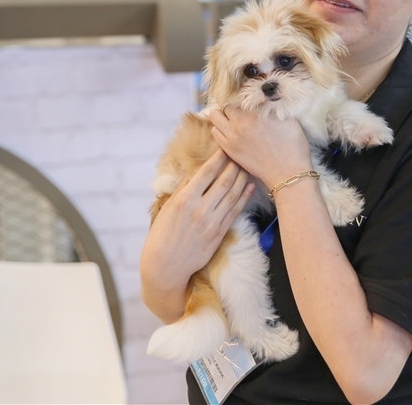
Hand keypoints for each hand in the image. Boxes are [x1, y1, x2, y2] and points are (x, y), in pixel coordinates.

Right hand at [140, 149, 253, 321]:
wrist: (166, 266)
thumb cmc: (162, 235)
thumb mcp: (168, 208)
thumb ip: (183, 189)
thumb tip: (196, 173)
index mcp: (184, 200)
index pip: (206, 173)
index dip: (218, 158)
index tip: (225, 146)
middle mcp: (200, 209)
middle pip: (223, 182)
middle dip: (234, 165)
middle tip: (242, 151)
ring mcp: (211, 222)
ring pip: (232, 195)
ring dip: (242, 178)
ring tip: (249, 165)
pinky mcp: (219, 233)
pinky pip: (235, 211)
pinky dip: (244, 197)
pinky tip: (249, 186)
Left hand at [209, 106, 311, 189]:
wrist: (288, 173)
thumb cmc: (293, 146)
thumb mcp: (289, 119)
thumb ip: (273, 106)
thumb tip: (266, 98)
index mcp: (254, 114)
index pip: (239, 98)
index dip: (245, 100)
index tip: (250, 104)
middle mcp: (239, 124)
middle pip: (224, 107)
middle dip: (231, 108)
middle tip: (241, 113)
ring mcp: (232, 138)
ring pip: (214, 119)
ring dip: (223, 118)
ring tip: (234, 122)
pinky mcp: (229, 151)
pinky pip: (216, 134)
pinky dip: (221, 130)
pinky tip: (233, 133)